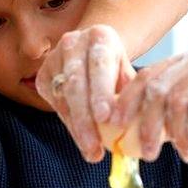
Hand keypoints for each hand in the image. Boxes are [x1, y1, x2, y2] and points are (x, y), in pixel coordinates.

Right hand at [35, 24, 137, 162]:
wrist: (92, 52)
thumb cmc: (116, 67)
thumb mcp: (128, 73)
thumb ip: (133, 94)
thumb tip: (145, 126)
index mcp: (100, 37)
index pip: (100, 65)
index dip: (101, 92)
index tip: (106, 119)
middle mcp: (73, 43)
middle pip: (77, 84)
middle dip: (85, 118)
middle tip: (95, 146)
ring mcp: (54, 58)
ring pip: (64, 97)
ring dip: (77, 128)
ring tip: (91, 151)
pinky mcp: (43, 75)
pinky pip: (55, 104)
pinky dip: (70, 124)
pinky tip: (82, 140)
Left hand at [114, 48, 187, 162]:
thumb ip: (185, 115)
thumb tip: (149, 136)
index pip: (145, 78)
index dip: (124, 103)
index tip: (114, 129)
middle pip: (153, 91)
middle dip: (143, 126)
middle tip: (146, 154)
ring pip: (174, 102)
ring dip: (174, 136)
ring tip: (186, 155)